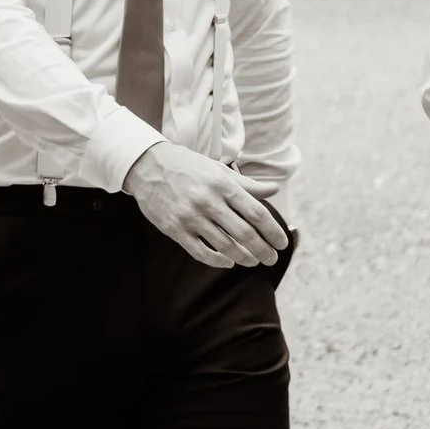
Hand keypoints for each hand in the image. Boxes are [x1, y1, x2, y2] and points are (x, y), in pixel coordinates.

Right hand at [122, 142, 290, 268]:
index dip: (273, 231)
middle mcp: (209, 201)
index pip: (256, 213)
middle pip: (244, 233)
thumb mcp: (218, 170)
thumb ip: (247, 184)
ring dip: (244, 257)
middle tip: (272, 259)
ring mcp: (191, 217)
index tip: (282, 243)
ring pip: (225, 246)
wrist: (147, 166)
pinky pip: (200, 252)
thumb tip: (274, 190)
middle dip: (263, 249)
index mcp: (223, 185)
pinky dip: (217, 261)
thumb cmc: (188, 166)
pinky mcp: (175, 229)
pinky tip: (228, 262)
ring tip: (253, 261)